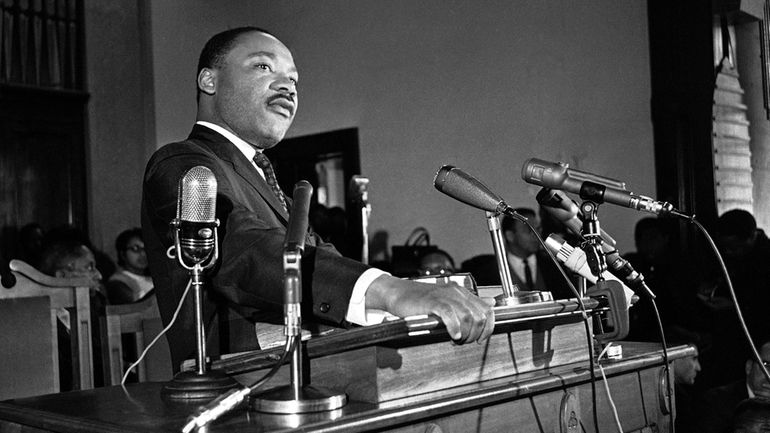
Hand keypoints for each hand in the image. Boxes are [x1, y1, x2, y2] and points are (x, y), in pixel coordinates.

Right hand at [365, 275, 494, 343]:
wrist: (399, 293)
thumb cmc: (422, 300)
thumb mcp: (449, 299)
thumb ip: (471, 302)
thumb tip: (491, 303)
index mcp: (462, 293)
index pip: (487, 310)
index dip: (488, 327)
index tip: (480, 339)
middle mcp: (456, 293)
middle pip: (479, 316)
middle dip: (475, 333)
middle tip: (465, 341)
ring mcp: (445, 296)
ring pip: (467, 317)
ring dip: (466, 333)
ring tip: (457, 339)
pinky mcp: (432, 302)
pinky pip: (449, 314)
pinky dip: (454, 327)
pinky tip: (452, 334)